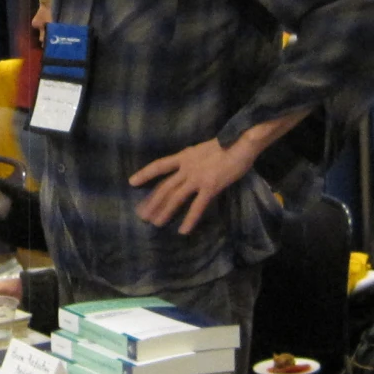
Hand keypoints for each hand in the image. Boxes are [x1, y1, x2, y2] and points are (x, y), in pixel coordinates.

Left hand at [129, 136, 259, 234]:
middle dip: (152, 202)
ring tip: (155, 224)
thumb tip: (186, 170)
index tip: (132, 182)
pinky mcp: (210, 187)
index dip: (145, 173)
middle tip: (141, 215)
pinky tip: (183, 230)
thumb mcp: (202, 149)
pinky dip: (189, 220)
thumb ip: (194, 160)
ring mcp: (197, 178)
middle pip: (164, 187)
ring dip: (164, 212)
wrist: (241, 142)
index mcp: (184, 156)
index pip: (160, 166)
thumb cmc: (227, 143)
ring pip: (175, 197)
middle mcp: (187, 167)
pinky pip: (197, 207)